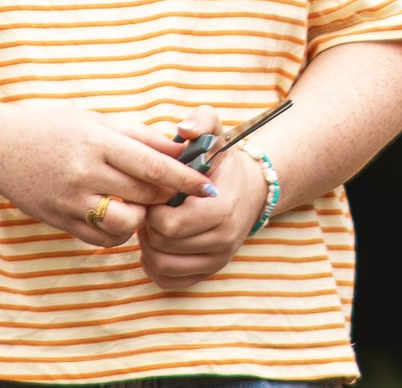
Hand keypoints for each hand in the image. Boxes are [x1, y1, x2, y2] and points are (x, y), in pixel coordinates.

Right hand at [0, 101, 209, 246]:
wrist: (0, 148)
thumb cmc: (55, 128)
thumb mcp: (99, 121)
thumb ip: (141, 137)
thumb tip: (182, 148)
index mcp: (98, 143)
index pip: (153, 165)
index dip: (185, 178)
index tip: (209, 186)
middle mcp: (84, 173)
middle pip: (144, 195)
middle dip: (168, 196)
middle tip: (177, 190)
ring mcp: (69, 201)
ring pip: (125, 222)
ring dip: (143, 216)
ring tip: (142, 201)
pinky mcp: (58, 221)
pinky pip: (101, 238)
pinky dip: (119, 231)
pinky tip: (119, 213)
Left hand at [141, 108, 265, 291]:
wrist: (253, 188)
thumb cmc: (225, 162)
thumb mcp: (217, 133)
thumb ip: (202, 120)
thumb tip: (184, 129)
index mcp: (222, 208)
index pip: (168, 225)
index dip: (152, 210)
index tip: (155, 195)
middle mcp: (223, 238)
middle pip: (162, 246)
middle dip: (148, 227)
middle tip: (150, 209)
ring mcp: (218, 258)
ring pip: (162, 266)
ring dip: (149, 247)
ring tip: (153, 225)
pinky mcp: (211, 271)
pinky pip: (170, 281)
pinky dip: (155, 266)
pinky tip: (158, 245)